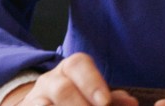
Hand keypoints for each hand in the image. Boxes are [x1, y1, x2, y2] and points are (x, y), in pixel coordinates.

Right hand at [1, 53, 137, 105]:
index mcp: (69, 70)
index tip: (104, 102)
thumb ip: (112, 99)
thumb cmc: (76, 101)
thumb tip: (131, 103)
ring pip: (42, 105)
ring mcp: (33, 99)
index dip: (92, 82)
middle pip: (62, 89)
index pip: (78, 64)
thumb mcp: (93, 96)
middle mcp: (48, 81)